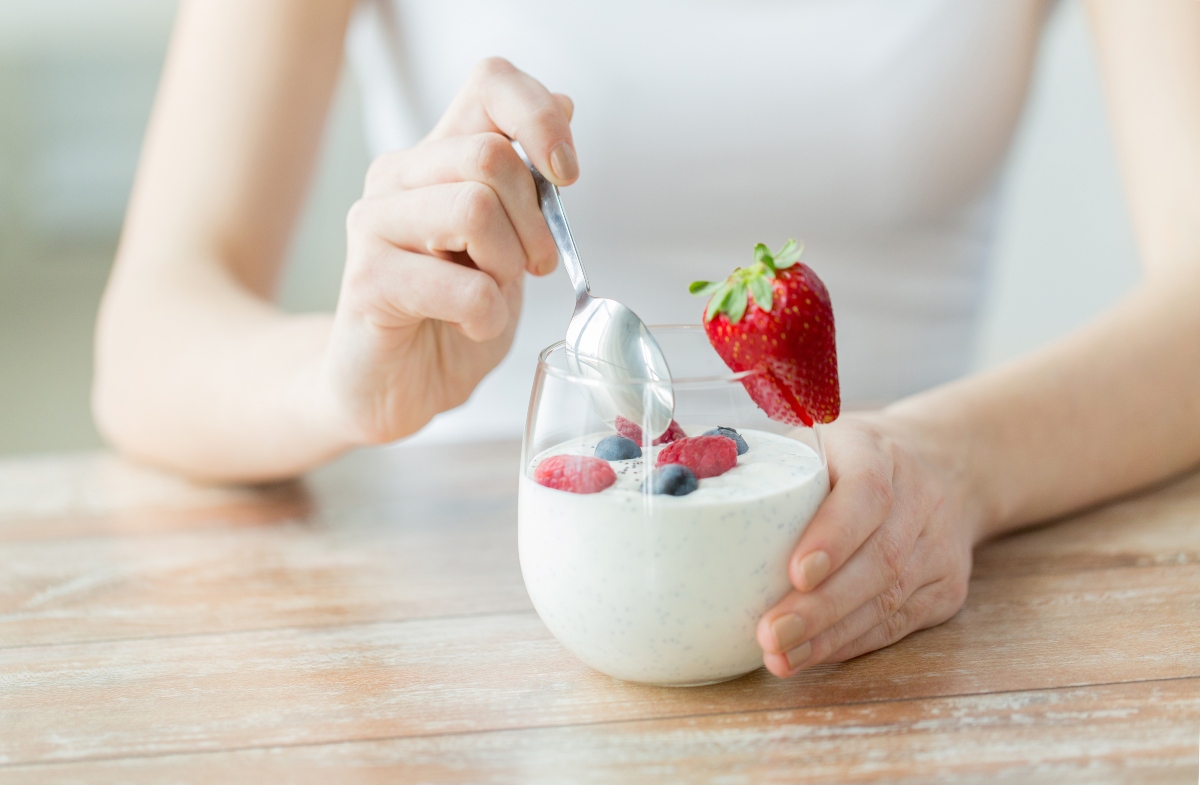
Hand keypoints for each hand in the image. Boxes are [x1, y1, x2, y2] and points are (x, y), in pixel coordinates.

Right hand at [316, 58, 576, 443]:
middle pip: (490, 155)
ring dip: (506, 267)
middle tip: (529, 267)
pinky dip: (486, 316)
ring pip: (474, 207)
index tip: (566, 175)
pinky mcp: (367, 280)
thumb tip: (563, 105)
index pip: (490, 82)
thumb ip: (527, 179)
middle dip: (533, 221)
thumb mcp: (510, 242)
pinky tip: (471, 325)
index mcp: (438, 158)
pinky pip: (461, 285)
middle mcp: (398, 177)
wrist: (398, 386)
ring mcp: (375, 224)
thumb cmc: (452, 315)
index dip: (540, 118)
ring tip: (491, 295)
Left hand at [756, 413, 980, 675]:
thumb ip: (763, 461)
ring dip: (831, 636)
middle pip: (878, 559)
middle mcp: (918, 496)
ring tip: (781, 656)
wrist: (947, 465)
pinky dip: (851, 643)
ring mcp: (938, 545)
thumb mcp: (816, 437)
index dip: (834, 535)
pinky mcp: (946, 586)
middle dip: (821, 606)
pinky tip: (813, 655)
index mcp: (876, 451)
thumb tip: (680, 480)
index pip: (866, 493)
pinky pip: (898, 623)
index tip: (797, 573)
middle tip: (771, 634)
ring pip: (889, 599)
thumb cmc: (853, 456)